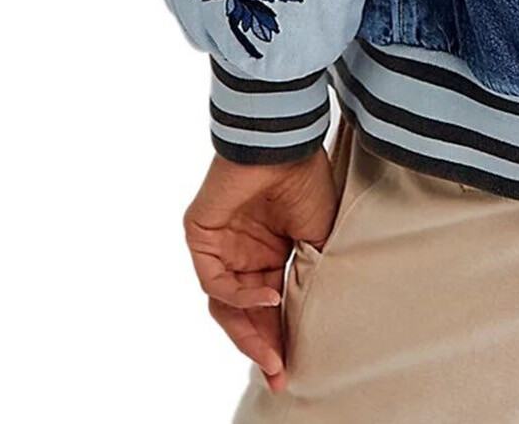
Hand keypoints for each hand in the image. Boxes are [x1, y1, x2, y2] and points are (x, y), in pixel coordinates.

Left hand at [183, 147, 339, 393]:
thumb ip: (309, 275)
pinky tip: (266, 299)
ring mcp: (220, 246)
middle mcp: (242, 253)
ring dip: (247, 331)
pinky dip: (239, 297)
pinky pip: (214, 282)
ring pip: (225, 305)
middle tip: (278, 372)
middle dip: (261, 345)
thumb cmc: (306, 181)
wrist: (284, 144)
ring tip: (271, 354)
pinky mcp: (200, 236)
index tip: (290, 370)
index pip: (269, 305)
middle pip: (243, 313)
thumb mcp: (318, 237)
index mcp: (269, 252)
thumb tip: (311, 316)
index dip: (280, 337)